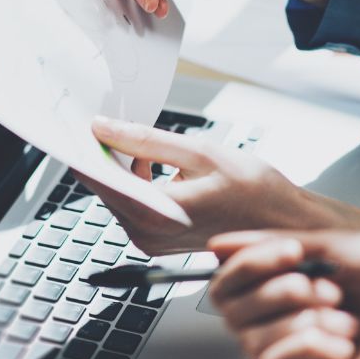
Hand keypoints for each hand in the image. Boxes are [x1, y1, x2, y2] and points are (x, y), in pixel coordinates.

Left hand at [73, 117, 359, 255]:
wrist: (285, 228)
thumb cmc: (256, 193)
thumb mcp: (200, 153)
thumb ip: (147, 141)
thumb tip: (105, 128)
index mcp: (154, 214)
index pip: (97, 178)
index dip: (83, 147)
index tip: (74, 121)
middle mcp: (145, 234)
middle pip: (103, 186)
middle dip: (104, 152)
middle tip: (109, 117)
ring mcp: (150, 240)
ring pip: (116, 193)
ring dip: (122, 165)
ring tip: (143, 141)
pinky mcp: (157, 239)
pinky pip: (132, 203)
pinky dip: (135, 180)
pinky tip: (154, 162)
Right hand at [209, 230, 359, 358]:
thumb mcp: (334, 245)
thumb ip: (274, 245)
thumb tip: (223, 244)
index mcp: (295, 286)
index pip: (232, 281)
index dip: (250, 262)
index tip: (288, 251)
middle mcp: (294, 323)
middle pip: (230, 310)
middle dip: (274, 288)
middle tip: (318, 283)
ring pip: (250, 338)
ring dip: (299, 315)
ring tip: (341, 312)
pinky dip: (309, 344)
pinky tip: (343, 340)